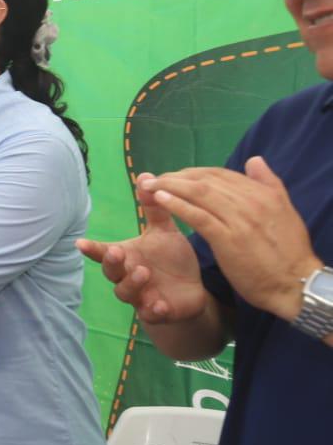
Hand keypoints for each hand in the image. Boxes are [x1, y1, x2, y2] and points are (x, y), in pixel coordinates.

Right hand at [77, 174, 210, 323]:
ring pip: (126, 293)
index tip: (80, 243)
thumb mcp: (164, 232)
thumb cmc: (171, 259)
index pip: (102, 251)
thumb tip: (146, 175)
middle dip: (112, 263)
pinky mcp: (157, 312)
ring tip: (143, 273)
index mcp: (126, 256)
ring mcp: (140, 296)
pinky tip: (160, 303)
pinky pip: (150, 314)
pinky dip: (153, 309)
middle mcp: (127, 276)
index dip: (91, 249)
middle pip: (110, 272)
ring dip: (131, 283)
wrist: (190, 292)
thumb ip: (154, 208)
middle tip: (119, 252)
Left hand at [140, 157, 320, 321]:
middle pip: (205, 180)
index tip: (173, 176)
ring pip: (199, 193)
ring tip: (148, 186)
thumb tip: (254, 160)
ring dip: (169, 186)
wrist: (295, 284)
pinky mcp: (229, 238)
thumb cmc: (287, 252)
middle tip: (153, 179)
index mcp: (262, 193)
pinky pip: (198, 215)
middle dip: (176, 177)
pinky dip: (177, 204)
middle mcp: (251, 200)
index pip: (219, 174)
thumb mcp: (284, 211)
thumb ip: (269, 183)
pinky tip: (160, 200)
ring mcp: (239, 219)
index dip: (192, 173)